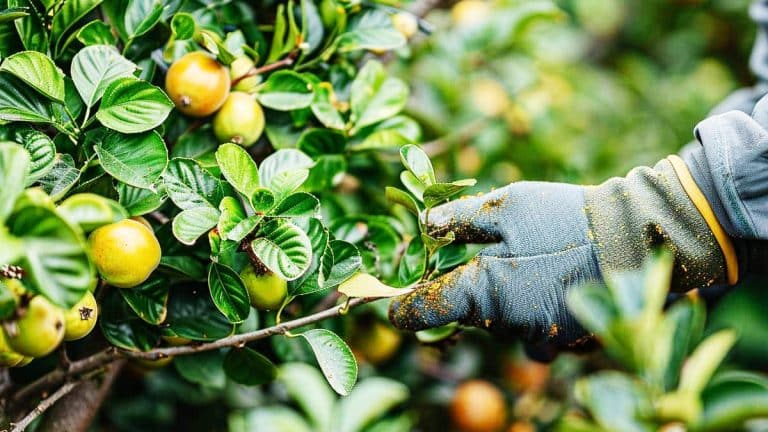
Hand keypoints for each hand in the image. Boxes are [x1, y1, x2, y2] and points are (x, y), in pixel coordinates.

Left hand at [390, 158, 738, 346]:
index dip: (402, 306)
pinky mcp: (562, 341)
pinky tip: (548, 280)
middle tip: (479, 256)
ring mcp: (535, 338)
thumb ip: (459, 219)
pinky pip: (530, 331)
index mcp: (482, 293)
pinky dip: (530, 309)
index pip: (424, 311)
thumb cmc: (564, 220)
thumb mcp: (506, 206)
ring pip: (498, 322)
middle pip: (464, 315)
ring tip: (526, 260)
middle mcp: (504, 325)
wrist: (632, 241)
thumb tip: (423, 225)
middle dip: (463, 290)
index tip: (388, 305)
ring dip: (501, 298)